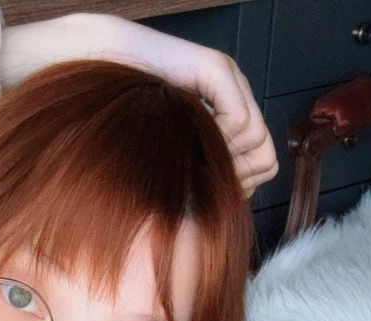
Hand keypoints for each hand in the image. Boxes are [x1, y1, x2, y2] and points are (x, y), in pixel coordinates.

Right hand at [85, 15, 278, 198]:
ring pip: (256, 139)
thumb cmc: (131, 120)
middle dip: (233, 177)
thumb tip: (227, 205)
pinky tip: (188, 137)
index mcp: (232, 118)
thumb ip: (201, 174)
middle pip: (265, 157)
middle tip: (198, 174)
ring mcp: (231, 80)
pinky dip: (218, 138)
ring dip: (221, 158)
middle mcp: (238, 97)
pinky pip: (240, 120)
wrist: (105, 64)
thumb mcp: (175, 156)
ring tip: (189, 153)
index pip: (263, 165)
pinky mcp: (217, 69)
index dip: (238, 187)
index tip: (206, 189)